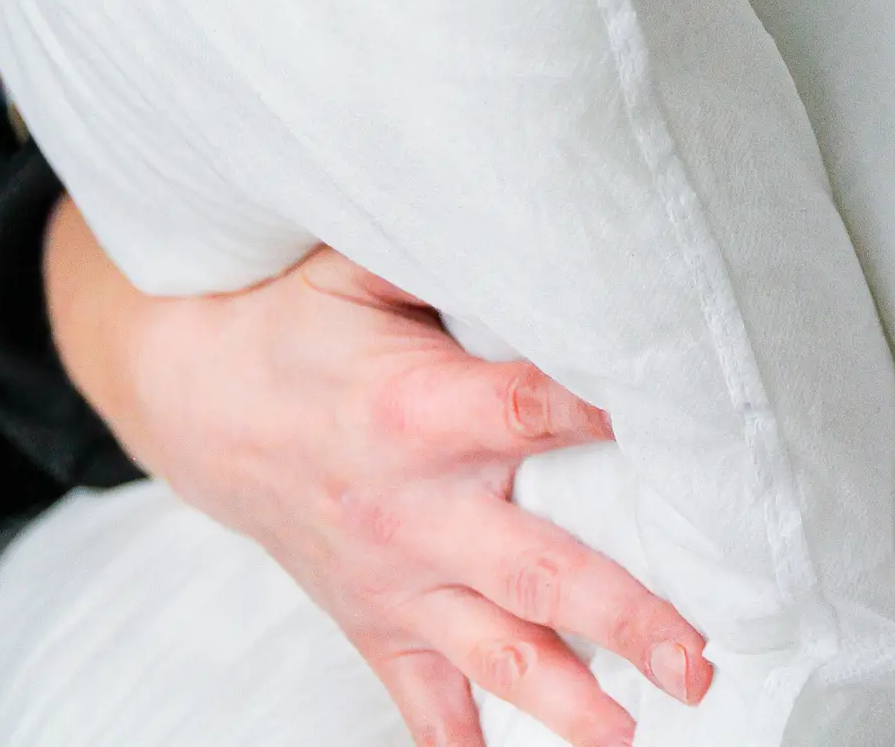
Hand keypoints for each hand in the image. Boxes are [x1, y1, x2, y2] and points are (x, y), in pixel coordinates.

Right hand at [44, 196, 711, 746]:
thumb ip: (455, 247)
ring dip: (568, 699)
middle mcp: (413, 507)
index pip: (535, 413)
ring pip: (493, 653)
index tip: (703, 437)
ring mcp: (394, 577)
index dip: (614, 419)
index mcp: (419, 408)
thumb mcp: (363, 264)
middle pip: (538, 567)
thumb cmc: (300, 322)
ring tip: (638, 730)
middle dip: (625, 614)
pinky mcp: (375, 620)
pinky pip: (421, 697)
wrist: (191, 395)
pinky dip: (463, 742)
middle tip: (699, 655)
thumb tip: (549, 202)